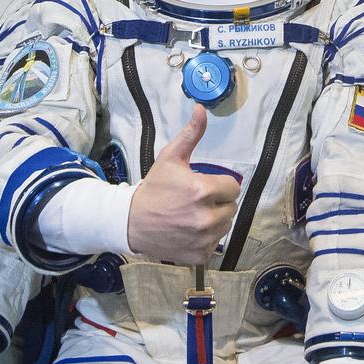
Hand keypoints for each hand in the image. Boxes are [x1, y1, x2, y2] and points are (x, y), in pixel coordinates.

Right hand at [127, 105, 239, 262]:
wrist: (130, 222)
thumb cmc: (153, 188)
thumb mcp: (170, 159)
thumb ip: (190, 135)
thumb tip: (202, 109)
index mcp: (203, 190)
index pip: (233, 187)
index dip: (220, 185)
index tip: (204, 186)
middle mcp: (206, 216)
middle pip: (231, 207)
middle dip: (218, 202)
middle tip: (196, 201)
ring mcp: (204, 238)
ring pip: (225, 225)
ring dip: (214, 220)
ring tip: (193, 216)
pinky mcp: (200, 254)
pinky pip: (215, 243)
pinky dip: (206, 238)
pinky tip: (189, 231)